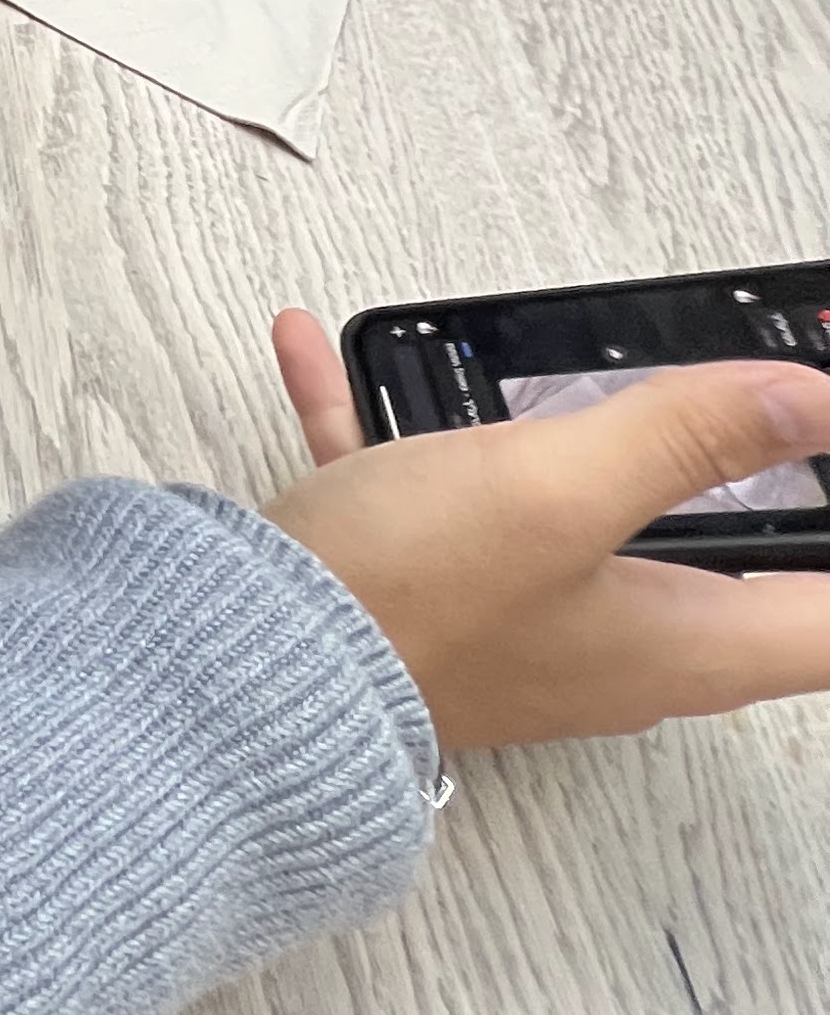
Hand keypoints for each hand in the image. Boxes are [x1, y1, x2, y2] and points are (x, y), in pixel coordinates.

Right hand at [268, 308, 829, 748]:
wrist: (241, 661)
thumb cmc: (406, 595)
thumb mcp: (559, 489)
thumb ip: (691, 435)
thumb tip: (812, 400)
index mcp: (677, 642)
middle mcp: (613, 647)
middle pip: (728, 574)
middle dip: (762, 493)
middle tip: (778, 424)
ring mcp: (516, 621)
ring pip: (573, 517)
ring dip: (578, 441)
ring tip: (579, 369)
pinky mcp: (421, 593)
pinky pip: (423, 488)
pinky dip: (392, 422)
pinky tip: (321, 353)